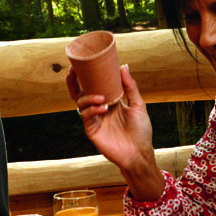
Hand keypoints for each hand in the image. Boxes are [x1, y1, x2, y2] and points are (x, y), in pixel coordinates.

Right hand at [67, 65, 161, 197]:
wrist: (139, 152)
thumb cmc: (141, 130)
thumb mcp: (138, 105)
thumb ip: (130, 86)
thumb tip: (123, 66)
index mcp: (109, 100)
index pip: (94, 85)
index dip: (86, 75)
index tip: (85, 63)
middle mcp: (99, 108)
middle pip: (80, 92)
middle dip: (74, 82)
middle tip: (75, 71)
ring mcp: (94, 119)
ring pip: (81, 103)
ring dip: (89, 97)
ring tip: (102, 98)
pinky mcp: (91, 130)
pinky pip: (86, 116)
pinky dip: (92, 109)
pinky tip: (103, 108)